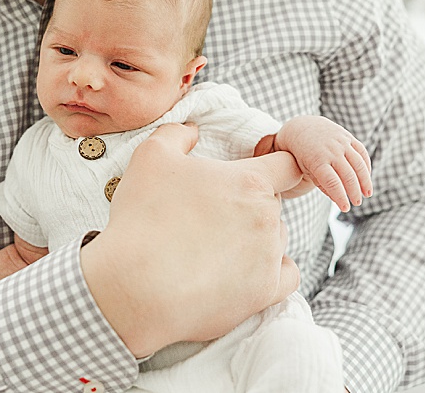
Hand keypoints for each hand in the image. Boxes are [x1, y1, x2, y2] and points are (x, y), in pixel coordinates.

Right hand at [81, 123, 299, 357]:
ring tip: (216, 246)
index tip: (258, 172)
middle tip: (213, 215)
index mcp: (249, 180)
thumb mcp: (150, 157)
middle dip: (250, 204)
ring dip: (256, 238)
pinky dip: (270, 271)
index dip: (277, 164)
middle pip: (274, 203)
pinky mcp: (264, 292)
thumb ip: (177, 134)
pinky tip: (245, 270)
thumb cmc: (144, 219)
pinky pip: (286, 276)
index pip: (288, 165)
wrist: (136, 287)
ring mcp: (268, 257)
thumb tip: (192, 131)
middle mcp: (267, 217)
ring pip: (277, 239)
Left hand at [257, 116, 371, 211]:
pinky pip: (362, 152)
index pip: (332, 182)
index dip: (340, 196)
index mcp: (317, 160)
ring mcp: (340, 142)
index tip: (346, 209)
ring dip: (365, 180)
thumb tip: (340, 201)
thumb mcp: (306, 171)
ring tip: (367, 194)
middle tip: (357, 203)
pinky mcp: (347, 137)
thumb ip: (322, 185)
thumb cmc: (303, 155)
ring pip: (359, 163)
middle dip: (354, 191)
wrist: (301, 128)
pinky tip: (367, 177)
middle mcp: (330, 150)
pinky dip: (366, 166)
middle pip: (348, 175)